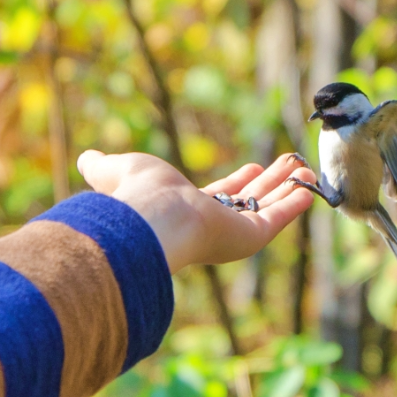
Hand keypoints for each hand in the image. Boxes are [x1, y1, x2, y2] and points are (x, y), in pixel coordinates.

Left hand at [77, 150, 315, 273]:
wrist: (150, 219)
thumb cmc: (133, 194)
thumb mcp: (115, 170)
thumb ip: (102, 166)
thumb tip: (85, 158)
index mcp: (185, 209)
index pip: (218, 197)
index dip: (236, 184)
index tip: (253, 168)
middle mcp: (210, 223)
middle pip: (248, 202)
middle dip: (269, 184)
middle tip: (289, 165)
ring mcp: (231, 232)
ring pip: (267, 207)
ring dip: (287, 188)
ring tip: (309, 169)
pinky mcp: (248, 238)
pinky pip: (277, 218)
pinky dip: (295, 204)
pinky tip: (311, 188)